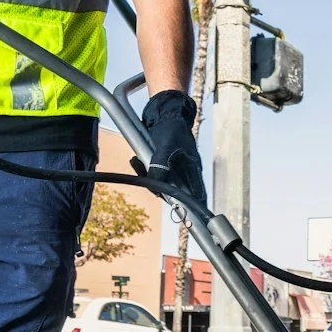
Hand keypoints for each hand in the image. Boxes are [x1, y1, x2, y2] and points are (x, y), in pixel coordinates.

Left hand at [141, 91, 206, 205]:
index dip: (191, 208)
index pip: (196, 195)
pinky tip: (135, 160)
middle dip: (156, 187)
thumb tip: (156, 183)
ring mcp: (174, 170)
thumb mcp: (167, 144)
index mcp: (193, 169)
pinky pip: (152, 174)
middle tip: (143, 172)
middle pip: (174, 192)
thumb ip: (161, 164)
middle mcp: (185, 172)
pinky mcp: (162, 166)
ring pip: (160, 184)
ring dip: (146, 177)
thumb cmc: (171, 127)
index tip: (187, 219)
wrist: (164, 112)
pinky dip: (143, 169)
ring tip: (136, 162)